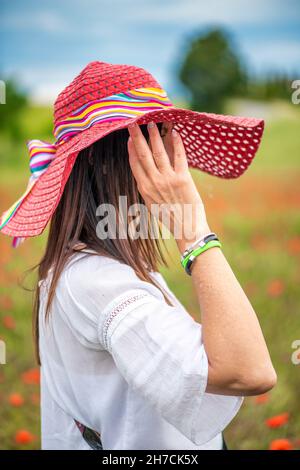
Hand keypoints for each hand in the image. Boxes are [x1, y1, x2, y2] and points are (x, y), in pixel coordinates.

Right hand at [127, 121, 210, 252]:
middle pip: (143, 155)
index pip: (135, 164)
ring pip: (159, 152)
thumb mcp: (152, 205)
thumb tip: (145, 174)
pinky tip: (175, 133)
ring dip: (155, 136)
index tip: (129, 137)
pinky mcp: (183, 179)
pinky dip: (177, 144)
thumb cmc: (170, 218)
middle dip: (138, 137)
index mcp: (144, 189)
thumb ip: (148, 188)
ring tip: (152, 123)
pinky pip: (179, 157)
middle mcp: (154, 182)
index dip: (131, 149)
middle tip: (134, 123)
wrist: (186, 229)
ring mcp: (168, 180)